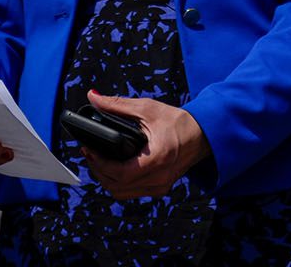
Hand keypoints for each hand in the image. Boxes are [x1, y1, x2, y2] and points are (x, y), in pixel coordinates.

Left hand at [81, 90, 208, 199]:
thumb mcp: (147, 108)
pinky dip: (118, 182)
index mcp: (158, 158)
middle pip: (117, 187)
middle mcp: (159, 178)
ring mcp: (160, 186)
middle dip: (98, 171)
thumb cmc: (177, 122)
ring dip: (106, 179)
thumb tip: (93, 97)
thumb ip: (118, 104)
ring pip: (122, 193)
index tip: (89, 150)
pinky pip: (131, 192)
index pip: (121, 173)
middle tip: (89, 153)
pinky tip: (111, 167)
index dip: (100, 164)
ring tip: (97, 160)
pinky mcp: (159, 189)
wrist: (201, 135)